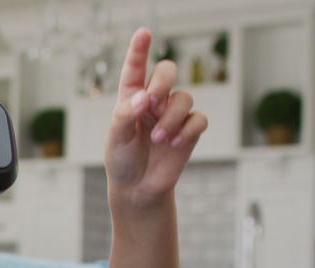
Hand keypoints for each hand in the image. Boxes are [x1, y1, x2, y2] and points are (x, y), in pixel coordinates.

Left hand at [106, 28, 207, 210]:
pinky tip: (173, 144)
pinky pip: (199, 119)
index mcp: (130, 97)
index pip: (135, 68)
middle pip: (167, 71)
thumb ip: (125, 115)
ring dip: (171, 117)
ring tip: (158, 139)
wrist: (137, 187)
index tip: (143, 32)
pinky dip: (187, 131)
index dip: (139, 49)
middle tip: (152, 102)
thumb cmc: (122, 159)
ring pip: (184, 97)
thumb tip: (144, 97)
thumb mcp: (115, 138)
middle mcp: (154, 100)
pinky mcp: (189, 130)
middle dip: (163, 82)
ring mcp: (173, 114)